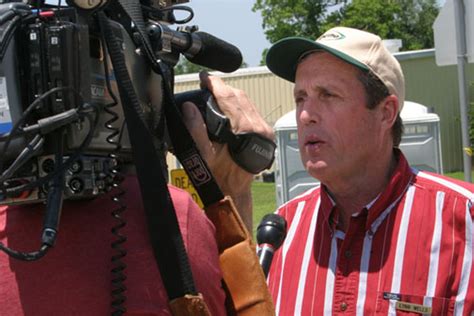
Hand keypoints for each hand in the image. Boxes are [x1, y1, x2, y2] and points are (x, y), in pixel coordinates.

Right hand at [182, 71, 273, 230]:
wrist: (234, 191)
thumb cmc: (218, 176)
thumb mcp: (202, 154)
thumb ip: (195, 129)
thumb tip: (188, 107)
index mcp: (243, 130)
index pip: (228, 97)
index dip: (214, 84)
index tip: (204, 77)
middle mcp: (258, 127)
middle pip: (240, 95)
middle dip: (222, 87)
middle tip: (207, 84)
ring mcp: (265, 130)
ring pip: (248, 101)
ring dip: (232, 95)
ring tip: (216, 93)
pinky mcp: (267, 133)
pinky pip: (253, 111)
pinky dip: (241, 105)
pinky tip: (230, 106)